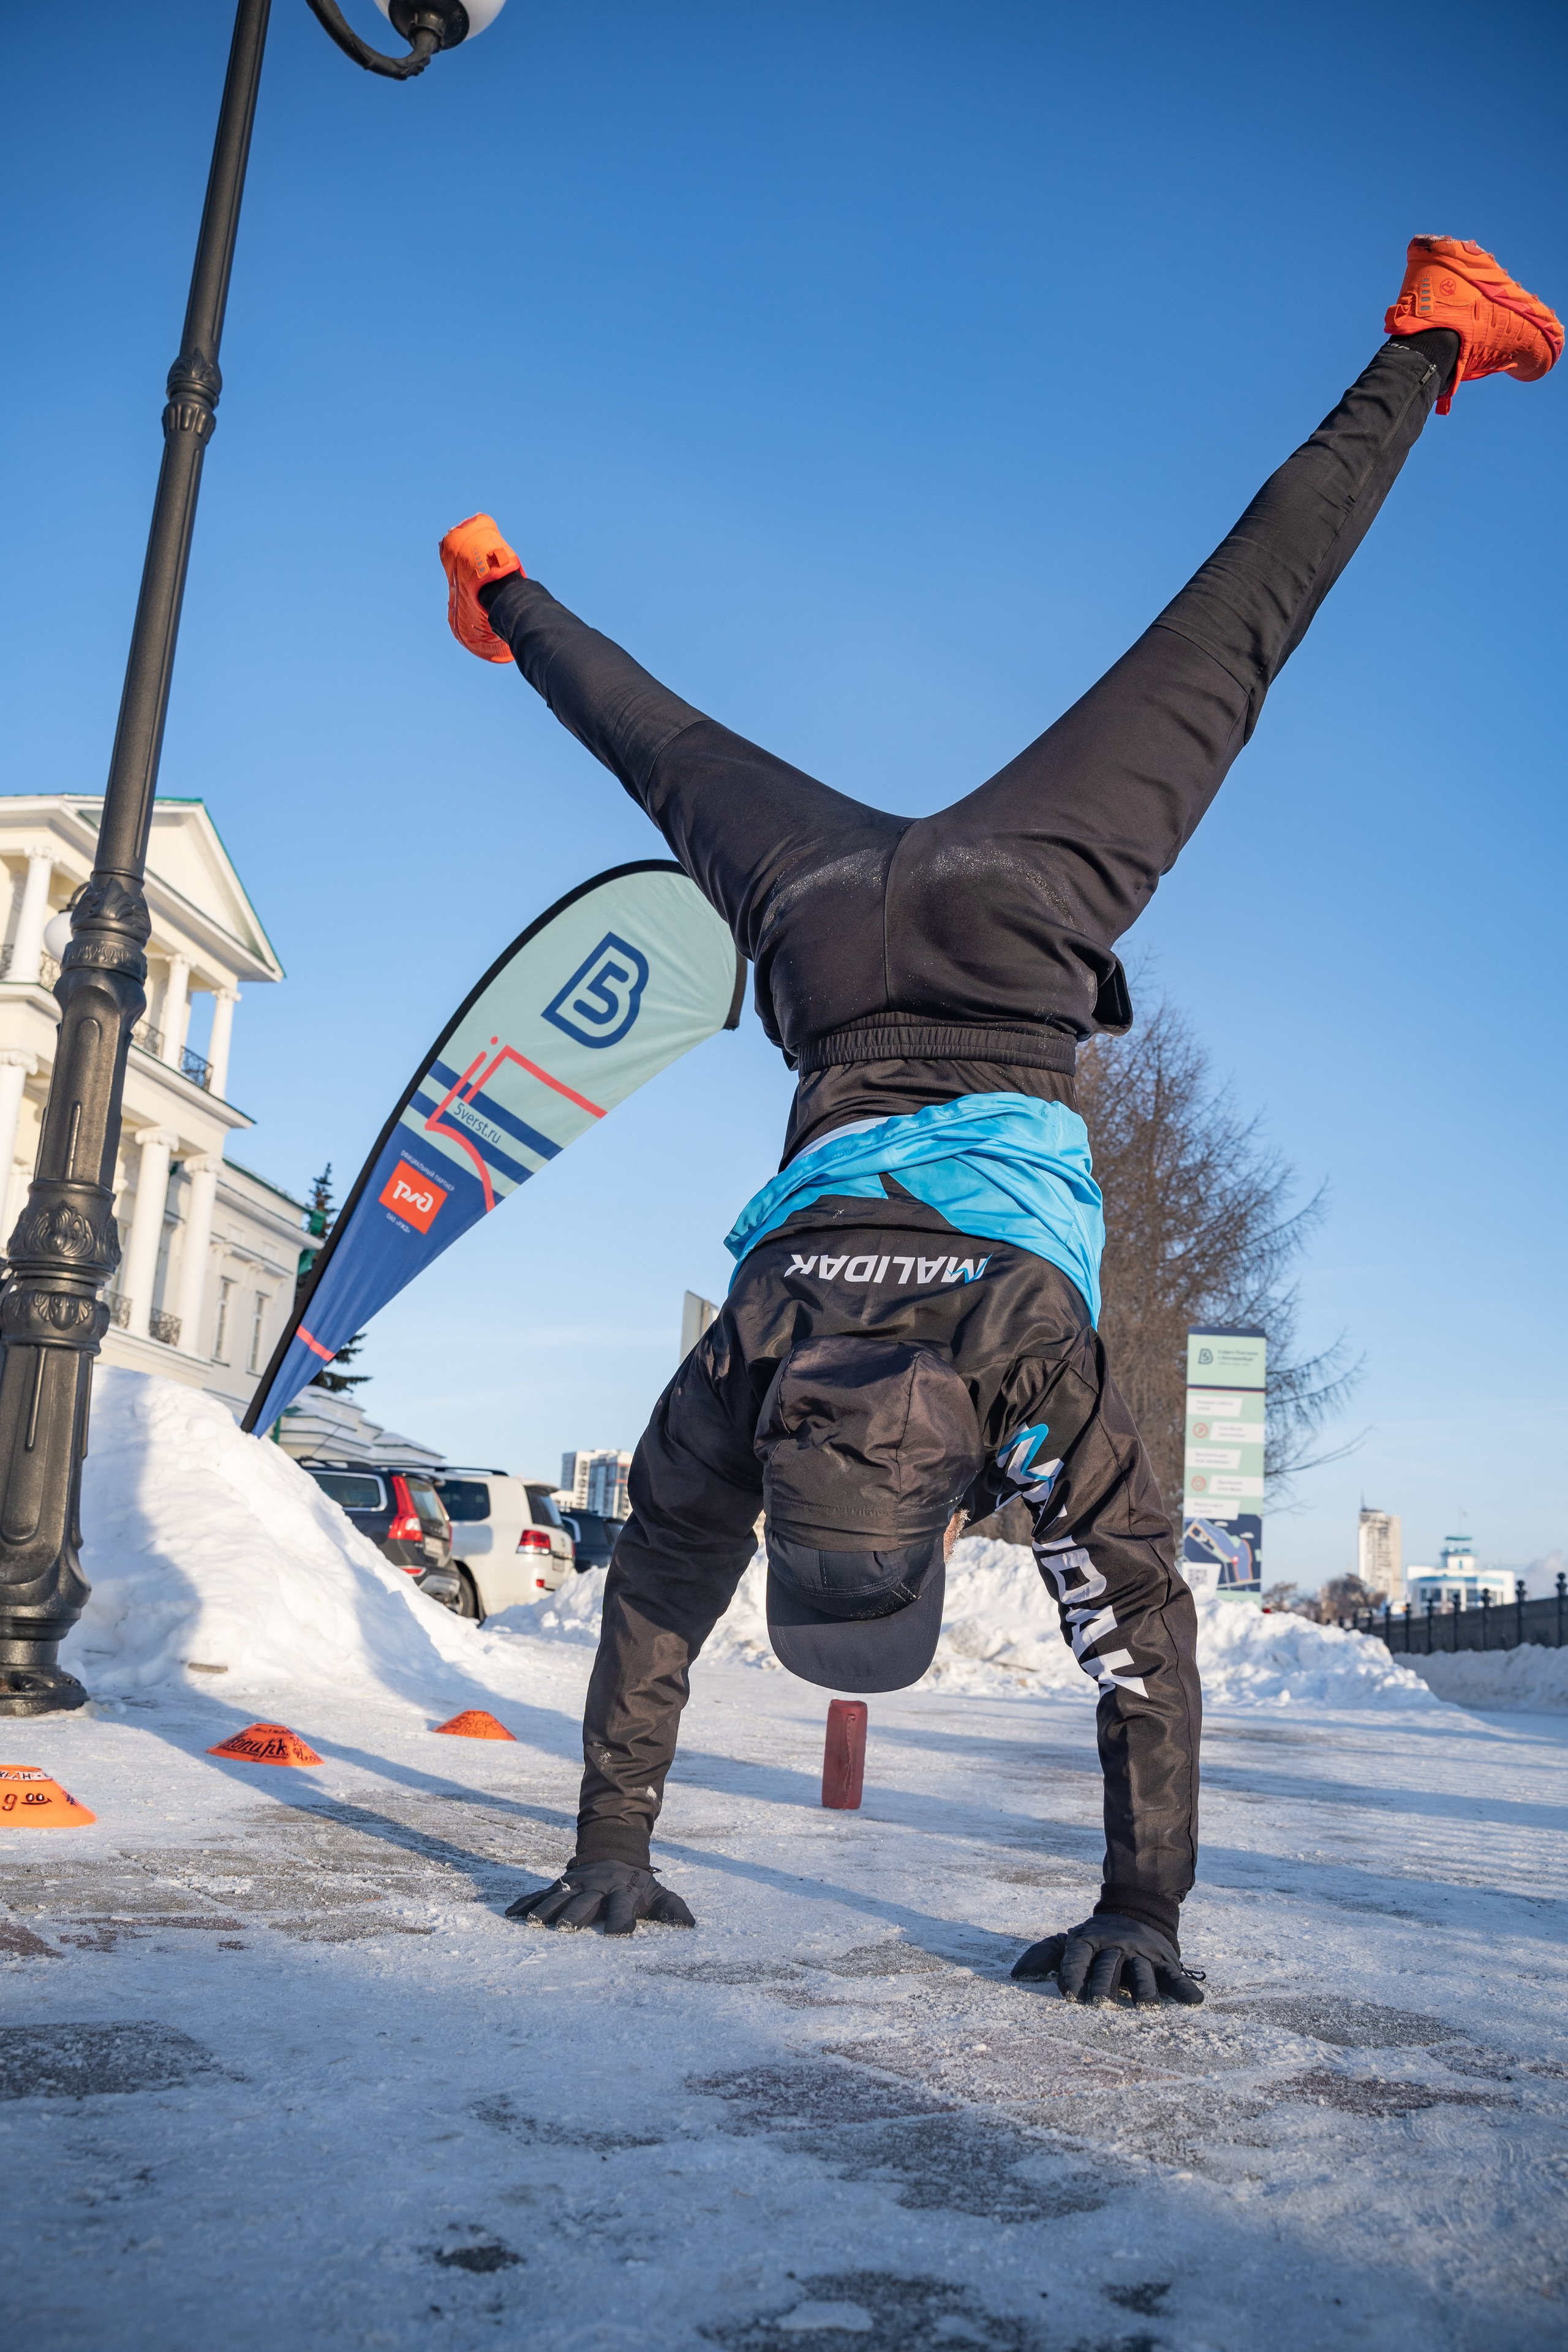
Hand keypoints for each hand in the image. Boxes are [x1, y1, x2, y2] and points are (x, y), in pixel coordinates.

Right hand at [504, 1860, 695, 1936]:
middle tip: (564, 1929)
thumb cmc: (637, 1885)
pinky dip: (525, 1903)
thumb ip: (672, 1909)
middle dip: (575, 1915)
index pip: (623, 1906)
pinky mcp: (560, 1885)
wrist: (614, 1854)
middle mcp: (597, 1887)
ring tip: (534, 1924)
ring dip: (547, 1910)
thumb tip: (691, 1926)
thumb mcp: (657, 1894)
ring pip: (560, 1898)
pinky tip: (511, 1914)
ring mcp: (576, 1885)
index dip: (622, 1919)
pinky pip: (540, 1894)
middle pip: (586, 1902)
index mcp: (622, 1891)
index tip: (618, 1934)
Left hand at [1011, 1910, 1203, 2005]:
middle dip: (1103, 1984)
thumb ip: (1044, 1955)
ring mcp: (1142, 1954)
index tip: (1067, 1992)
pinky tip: (1194, 2000)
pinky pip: (1175, 1976)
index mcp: (1090, 1941)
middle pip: (1109, 1966)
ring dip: (1144, 1989)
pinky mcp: (1165, 1962)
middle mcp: (1116, 1947)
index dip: (1071, 1972)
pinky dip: (1185, 1988)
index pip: (1078, 1956)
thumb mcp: (1072, 1941)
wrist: (1137, 1910)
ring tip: (1145, 2006)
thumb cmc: (1098, 1938)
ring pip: (1142, 1973)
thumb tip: (1016, 1975)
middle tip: (1099, 2002)